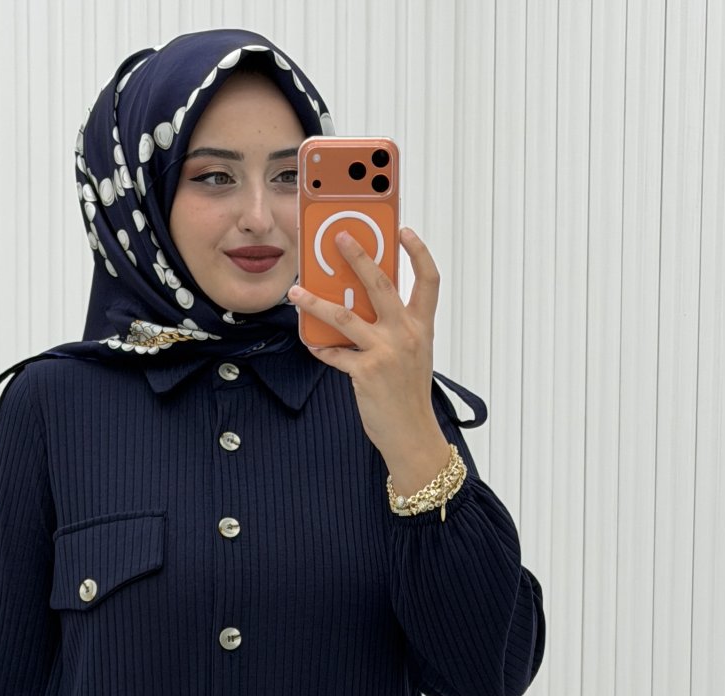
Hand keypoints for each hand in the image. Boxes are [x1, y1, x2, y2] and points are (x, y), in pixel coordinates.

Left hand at [288, 227, 440, 459]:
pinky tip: (310, 341)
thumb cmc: (408, 395)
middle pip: (380, 284)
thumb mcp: (412, 355)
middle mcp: (405, 334)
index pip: (428, 280)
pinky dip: (320, 347)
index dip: (418, 252)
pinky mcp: (366, 371)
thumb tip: (361, 306)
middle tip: (339, 237)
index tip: (404, 231)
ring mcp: (386, 352)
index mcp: (421, 327)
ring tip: (296, 292)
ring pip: (345, 315)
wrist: (411, 434)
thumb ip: (394, 328)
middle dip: (358, 255)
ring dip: (315, 302)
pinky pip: (334, 352)